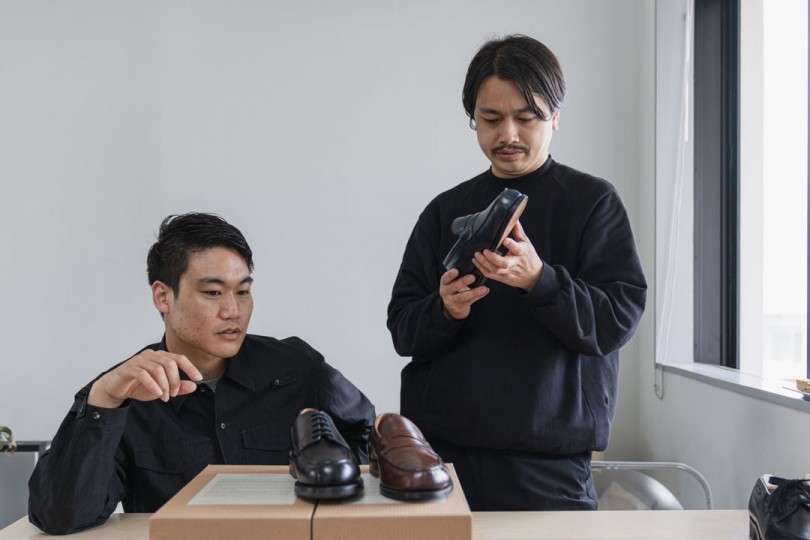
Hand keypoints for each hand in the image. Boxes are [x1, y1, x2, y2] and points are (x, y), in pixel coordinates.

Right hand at [88, 350, 202, 407]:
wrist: (116, 388)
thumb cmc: (140, 386)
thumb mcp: (162, 388)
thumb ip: (178, 387)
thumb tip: (194, 386)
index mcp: (161, 357)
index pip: (179, 358)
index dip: (190, 367)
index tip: (199, 378)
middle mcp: (151, 355)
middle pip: (170, 364)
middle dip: (175, 381)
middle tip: (173, 394)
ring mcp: (139, 360)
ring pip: (157, 369)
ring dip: (164, 385)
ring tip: (165, 397)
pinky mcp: (128, 368)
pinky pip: (143, 374)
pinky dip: (152, 384)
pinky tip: (157, 393)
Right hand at [439, 268, 489, 319]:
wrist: (453, 307)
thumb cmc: (454, 290)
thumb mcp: (453, 283)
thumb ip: (461, 276)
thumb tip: (476, 268)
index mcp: (445, 283)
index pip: (445, 278)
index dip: (450, 274)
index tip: (456, 271)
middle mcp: (446, 292)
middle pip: (454, 287)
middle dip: (463, 282)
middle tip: (472, 277)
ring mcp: (452, 301)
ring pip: (463, 297)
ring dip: (474, 292)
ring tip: (483, 288)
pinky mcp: (459, 308)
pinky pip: (470, 301)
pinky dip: (479, 296)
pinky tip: (485, 291)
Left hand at [472, 220, 542, 291]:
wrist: (533, 276)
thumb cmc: (529, 257)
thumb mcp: (526, 243)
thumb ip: (518, 232)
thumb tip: (514, 219)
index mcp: (522, 253)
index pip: (517, 249)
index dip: (511, 244)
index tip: (504, 239)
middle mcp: (514, 263)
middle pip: (503, 263)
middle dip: (492, 257)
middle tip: (484, 250)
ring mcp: (508, 272)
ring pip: (495, 270)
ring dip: (484, 263)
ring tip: (476, 255)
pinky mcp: (503, 278)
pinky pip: (491, 275)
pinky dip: (482, 269)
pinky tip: (476, 262)